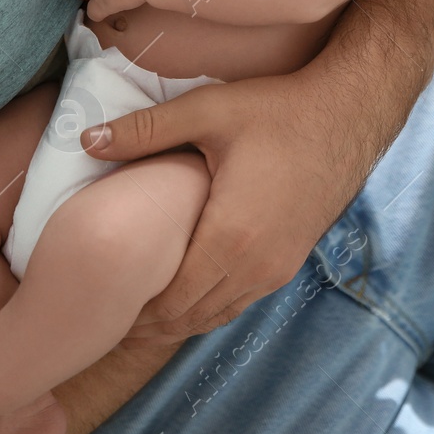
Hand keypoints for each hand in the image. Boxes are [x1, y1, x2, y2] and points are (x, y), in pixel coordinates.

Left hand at [78, 65, 368, 346]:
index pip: (173, 298)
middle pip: (192, 316)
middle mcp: (257, 264)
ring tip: (139, 317)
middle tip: (109, 319)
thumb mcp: (207, 111)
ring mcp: (278, 268)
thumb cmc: (277, 110)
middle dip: (150, 323)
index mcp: (231, 235)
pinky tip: (185, 297)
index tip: (102, 307)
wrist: (348, 115)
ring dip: (179, 321)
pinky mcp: (290, 261)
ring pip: (218, 315)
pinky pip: (241, 301)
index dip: (136, 311)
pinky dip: (209, 308)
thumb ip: (145, 130)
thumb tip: (86, 139)